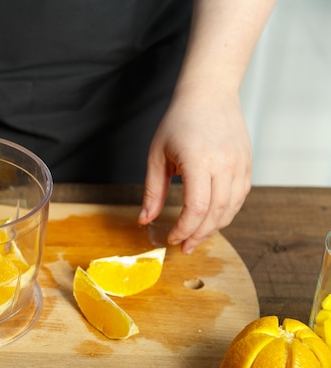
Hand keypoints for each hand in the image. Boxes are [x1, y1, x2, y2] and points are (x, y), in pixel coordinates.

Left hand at [138, 83, 251, 253]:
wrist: (209, 94)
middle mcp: (224, 164)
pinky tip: (211, 220)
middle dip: (198, 235)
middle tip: (184, 247)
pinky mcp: (247, 164)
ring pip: (231, 209)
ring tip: (196, 238)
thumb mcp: (157, 155)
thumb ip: (152, 191)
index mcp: (199, 161)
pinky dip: (226, 213)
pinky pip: (239, 197)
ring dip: (213, 228)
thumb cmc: (179, 121)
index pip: (196, 208)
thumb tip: (144, 220)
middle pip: (215, 213)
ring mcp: (240, 164)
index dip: (184, 229)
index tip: (171, 238)